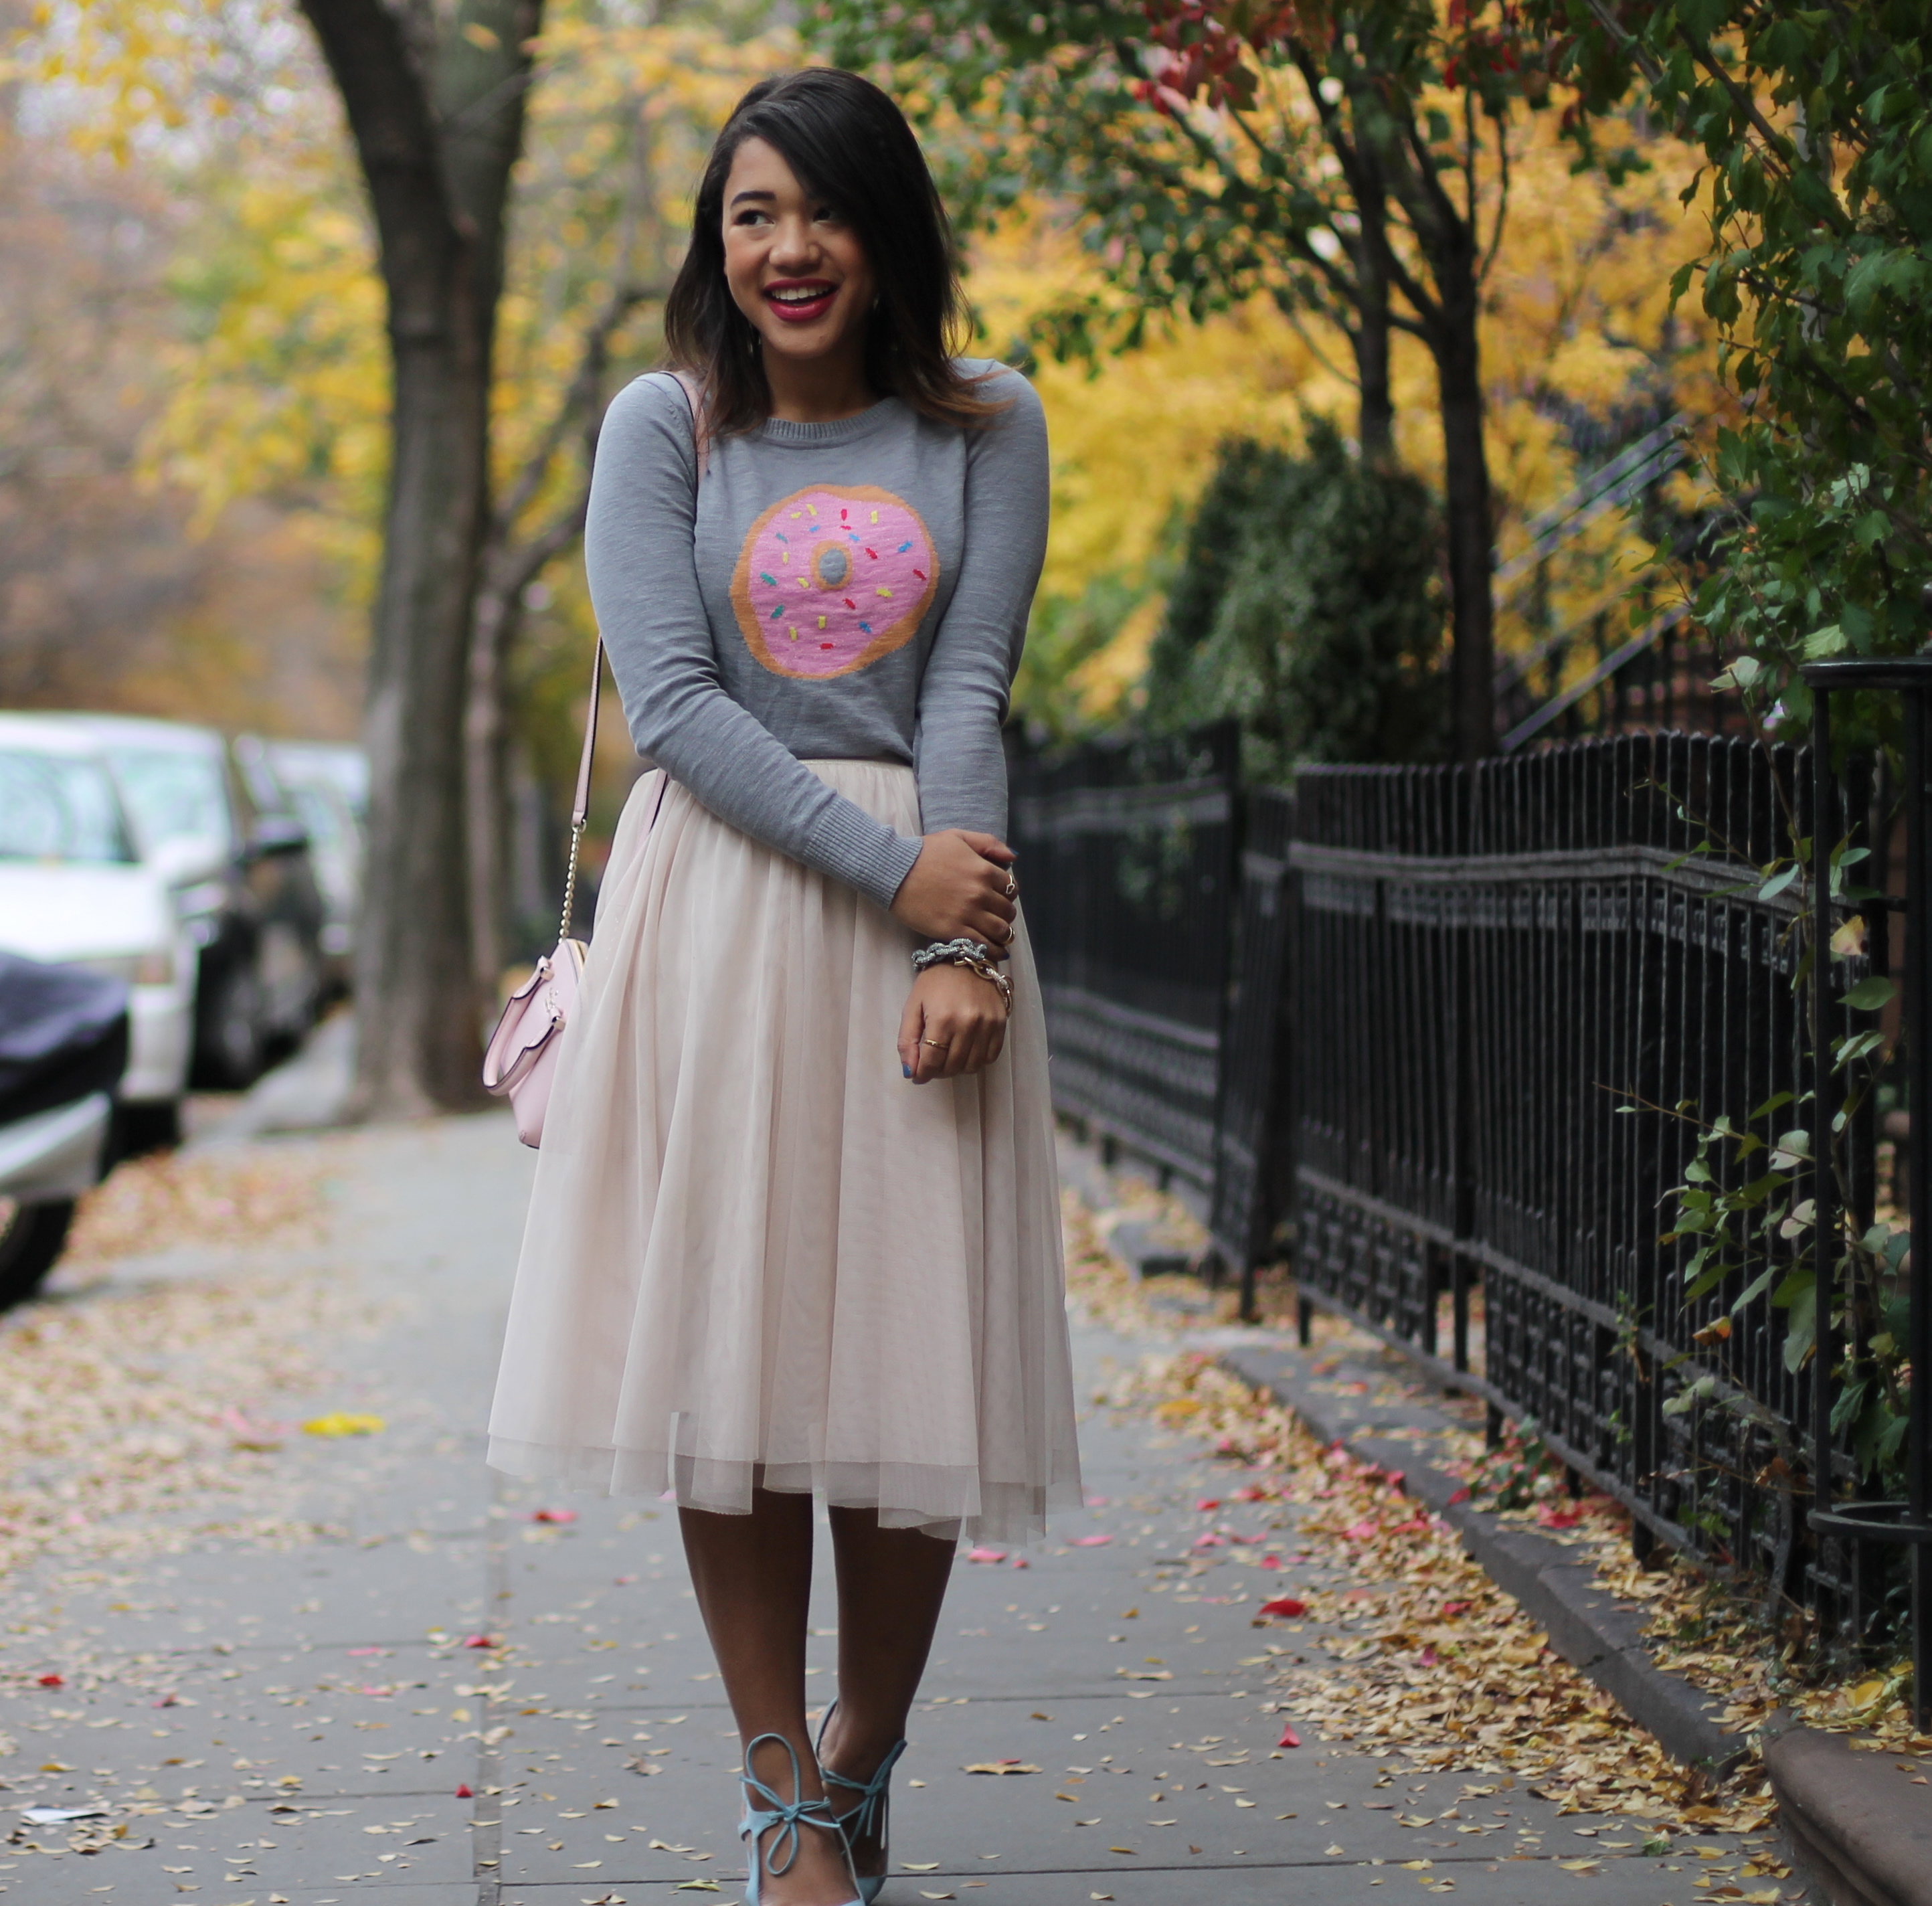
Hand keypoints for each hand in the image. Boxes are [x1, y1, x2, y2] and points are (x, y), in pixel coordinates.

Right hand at [889, 829, 1016, 946]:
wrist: (894, 871)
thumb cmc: (924, 852)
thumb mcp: (957, 837)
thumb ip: (988, 843)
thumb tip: (1013, 858)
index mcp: (984, 869)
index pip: (1011, 888)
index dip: (1007, 893)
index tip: (998, 897)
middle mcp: (980, 893)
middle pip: (1007, 911)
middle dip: (1004, 914)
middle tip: (995, 916)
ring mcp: (967, 914)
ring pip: (1000, 931)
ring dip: (1002, 934)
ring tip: (996, 935)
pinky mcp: (953, 931)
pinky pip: (983, 946)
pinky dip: (993, 951)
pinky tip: (995, 951)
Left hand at [899, 961, 1008, 1082]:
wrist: (967, 957)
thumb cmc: (935, 981)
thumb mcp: (912, 1006)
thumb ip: (907, 1040)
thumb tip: (910, 1072)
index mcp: (942, 1019)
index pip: (932, 1061)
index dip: (922, 1074)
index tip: (917, 1075)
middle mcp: (968, 1024)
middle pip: (952, 1066)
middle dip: (937, 1072)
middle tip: (931, 1064)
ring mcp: (987, 1025)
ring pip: (972, 1066)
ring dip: (957, 1068)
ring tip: (948, 1057)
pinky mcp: (1001, 1023)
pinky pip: (990, 1057)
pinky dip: (976, 1061)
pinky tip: (966, 1051)